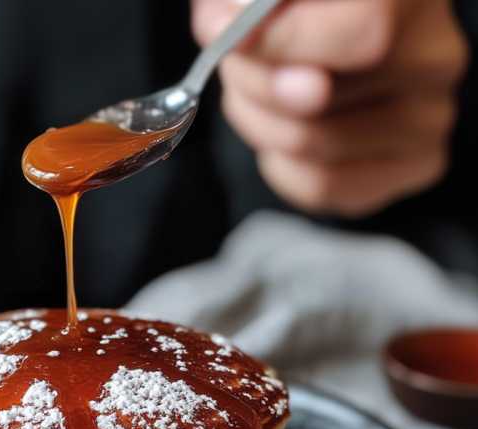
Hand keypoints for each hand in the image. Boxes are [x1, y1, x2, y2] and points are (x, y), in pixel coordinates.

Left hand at [192, 0, 468, 216]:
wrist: (347, 55)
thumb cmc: (309, 13)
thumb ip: (245, 0)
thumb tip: (217, 26)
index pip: (362, 33)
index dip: (278, 42)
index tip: (225, 37)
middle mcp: (435, 58)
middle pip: (322, 97)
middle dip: (253, 85)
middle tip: (234, 68)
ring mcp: (428, 120)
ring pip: (312, 146)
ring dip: (258, 125)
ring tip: (255, 99)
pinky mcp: (411, 168)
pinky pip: (321, 186)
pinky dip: (280, 165)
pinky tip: (281, 136)